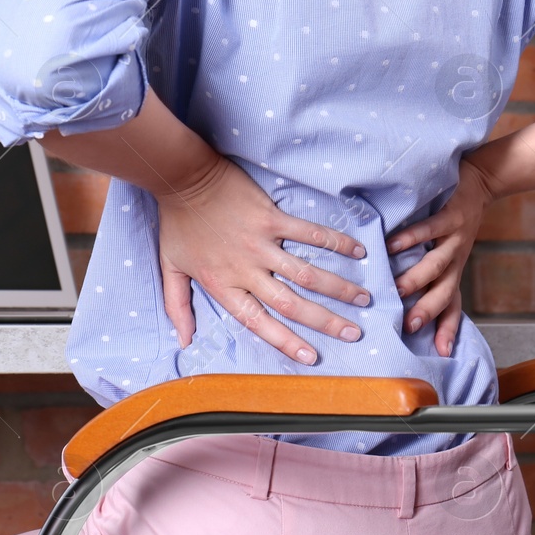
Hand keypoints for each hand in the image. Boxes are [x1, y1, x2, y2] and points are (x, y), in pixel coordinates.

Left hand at [155, 153, 370, 365]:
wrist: (182, 177)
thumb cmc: (176, 223)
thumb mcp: (170, 268)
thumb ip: (177, 306)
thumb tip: (183, 341)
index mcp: (223, 286)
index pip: (258, 322)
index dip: (286, 341)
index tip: (311, 357)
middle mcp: (246, 270)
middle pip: (292, 303)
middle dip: (326, 322)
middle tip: (353, 333)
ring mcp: (262, 243)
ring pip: (308, 273)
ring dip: (339, 287)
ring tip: (364, 298)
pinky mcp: (272, 217)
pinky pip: (310, 233)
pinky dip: (336, 242)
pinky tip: (358, 251)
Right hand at [385, 157, 496, 356]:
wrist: (481, 181)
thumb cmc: (453, 218)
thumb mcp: (443, 249)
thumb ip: (423, 270)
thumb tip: (392, 293)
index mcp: (453, 271)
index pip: (451, 307)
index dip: (447, 330)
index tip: (439, 354)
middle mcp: (455, 260)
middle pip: (444, 293)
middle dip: (428, 311)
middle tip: (407, 327)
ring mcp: (454, 239)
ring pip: (436, 265)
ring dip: (417, 278)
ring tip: (396, 289)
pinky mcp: (451, 216)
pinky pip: (430, 230)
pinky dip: (411, 238)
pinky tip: (392, 246)